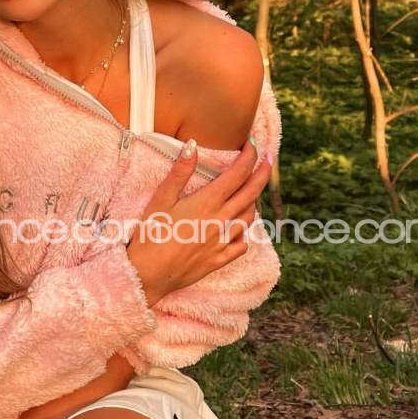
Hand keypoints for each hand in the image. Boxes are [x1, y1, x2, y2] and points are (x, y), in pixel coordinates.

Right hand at [127, 138, 271, 304]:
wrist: (148, 274)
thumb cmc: (150, 235)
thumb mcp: (161, 200)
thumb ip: (179, 172)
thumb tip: (192, 145)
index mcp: (208, 202)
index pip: (237, 173)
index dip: (248, 156)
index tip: (252, 144)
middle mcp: (221, 220)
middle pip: (251, 193)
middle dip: (263, 173)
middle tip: (269, 159)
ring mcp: (222, 241)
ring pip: (249, 218)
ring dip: (254, 202)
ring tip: (251, 193)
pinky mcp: (218, 259)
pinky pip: (241, 245)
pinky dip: (244, 234)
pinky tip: (239, 231)